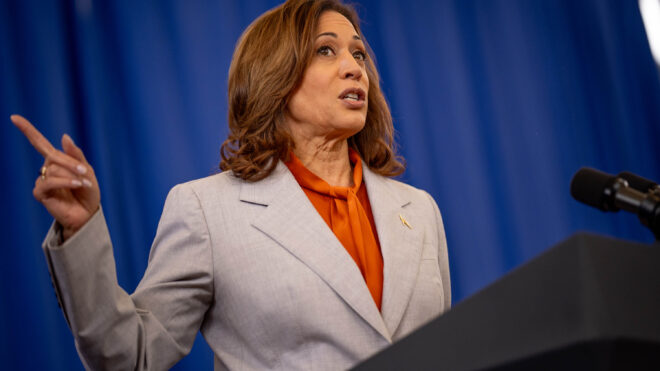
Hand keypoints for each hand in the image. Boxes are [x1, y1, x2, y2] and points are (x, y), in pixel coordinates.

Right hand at [12, 115, 100, 240]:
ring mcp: (42, 180)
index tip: (13, 117)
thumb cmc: (88, 192)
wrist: (88, 213)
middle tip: (84, 172)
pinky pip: (49, 182)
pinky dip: (65, 182)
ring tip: (83, 184)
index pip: (40, 143)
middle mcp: (47, 168)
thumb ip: (76, 155)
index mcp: (57, 160)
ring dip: (71, 175)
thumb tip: (63, 136)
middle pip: (54, 156)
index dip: (27, 130)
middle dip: (71, 163)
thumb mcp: (87, 170)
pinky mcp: (40, 193)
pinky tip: (76, 185)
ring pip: (54, 169)